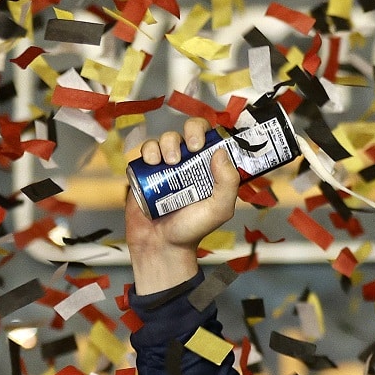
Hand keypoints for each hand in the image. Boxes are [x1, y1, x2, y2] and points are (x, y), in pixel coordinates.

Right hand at [125, 117, 239, 292]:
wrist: (162, 244)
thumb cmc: (193, 228)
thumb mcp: (220, 209)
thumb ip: (228, 182)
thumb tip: (221, 151)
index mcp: (210, 169)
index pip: (213, 138)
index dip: (210, 133)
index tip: (205, 144)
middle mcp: (189, 163)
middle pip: (189, 130)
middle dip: (190, 132)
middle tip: (191, 148)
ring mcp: (166, 165)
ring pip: (167, 138)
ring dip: (168, 143)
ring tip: (168, 163)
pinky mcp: (146, 171)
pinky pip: (146, 150)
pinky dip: (149, 150)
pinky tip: (152, 163)